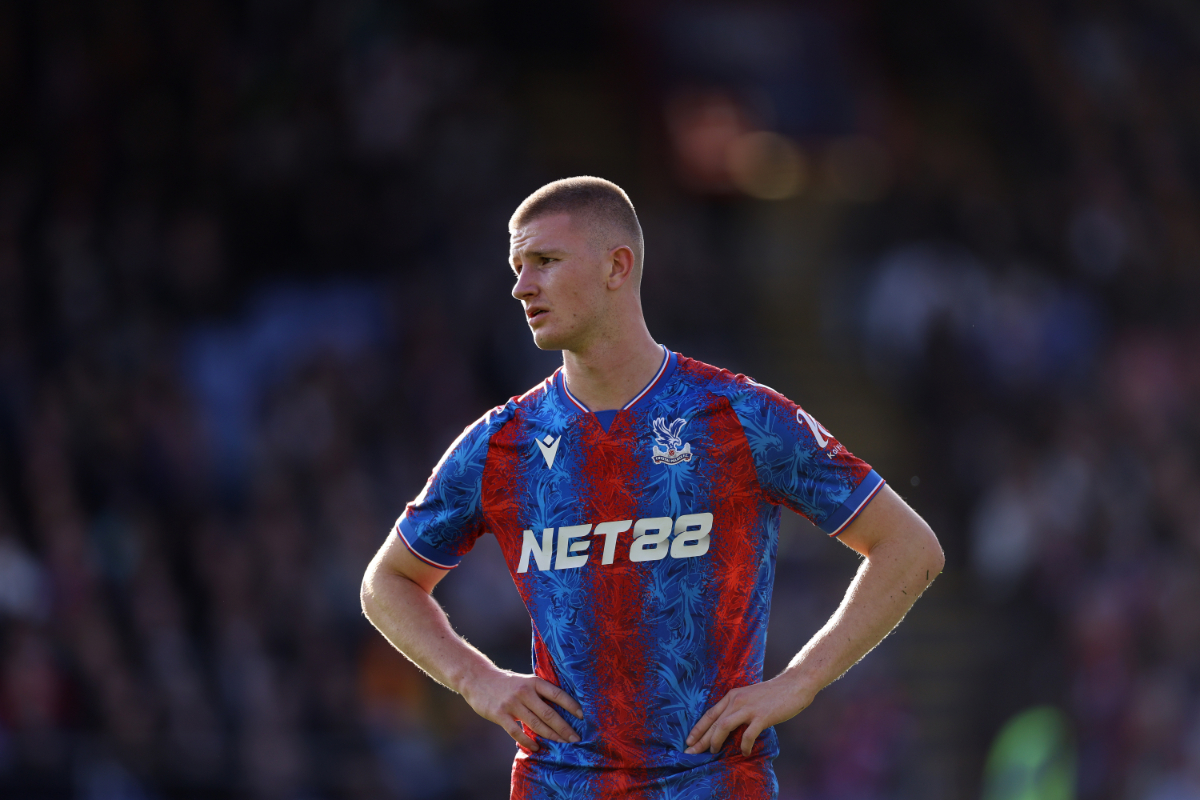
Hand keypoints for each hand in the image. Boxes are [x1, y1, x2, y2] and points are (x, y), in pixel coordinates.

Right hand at [460, 667, 583, 751]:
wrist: (477, 679)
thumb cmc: (506, 683)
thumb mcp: (524, 681)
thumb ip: (538, 693)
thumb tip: (560, 709)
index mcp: (533, 682)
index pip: (557, 694)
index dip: (571, 705)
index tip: (582, 716)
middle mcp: (524, 692)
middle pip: (549, 713)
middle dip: (564, 727)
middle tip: (576, 738)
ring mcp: (512, 703)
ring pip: (535, 724)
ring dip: (551, 735)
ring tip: (562, 743)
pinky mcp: (500, 714)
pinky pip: (517, 732)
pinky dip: (529, 741)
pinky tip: (537, 747)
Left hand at [684, 677, 811, 756]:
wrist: (794, 684)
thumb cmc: (773, 694)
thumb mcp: (749, 698)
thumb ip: (738, 709)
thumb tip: (728, 728)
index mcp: (732, 696)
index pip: (710, 714)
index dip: (698, 728)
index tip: (688, 741)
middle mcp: (737, 701)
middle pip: (713, 722)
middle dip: (700, 739)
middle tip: (690, 753)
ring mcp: (749, 708)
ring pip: (723, 726)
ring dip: (716, 741)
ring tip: (713, 753)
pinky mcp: (762, 716)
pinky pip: (747, 735)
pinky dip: (744, 746)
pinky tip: (745, 752)